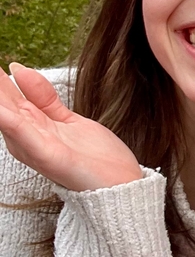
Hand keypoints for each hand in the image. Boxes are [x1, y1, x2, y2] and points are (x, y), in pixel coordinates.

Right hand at [0, 64, 143, 191]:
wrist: (121, 187)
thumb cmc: (95, 160)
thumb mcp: (66, 119)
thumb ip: (43, 97)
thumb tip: (20, 69)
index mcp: (30, 129)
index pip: (6, 97)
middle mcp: (26, 140)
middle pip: (3, 105)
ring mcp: (35, 148)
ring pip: (6, 116)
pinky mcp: (48, 156)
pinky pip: (24, 134)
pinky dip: (8, 120)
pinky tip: (1, 109)